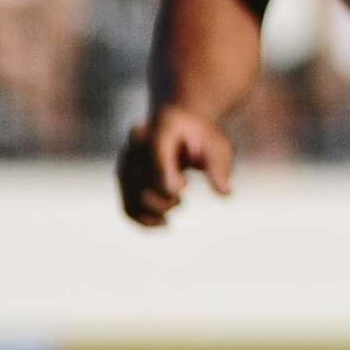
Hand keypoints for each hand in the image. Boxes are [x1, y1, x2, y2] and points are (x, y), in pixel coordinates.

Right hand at [117, 106, 234, 227]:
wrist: (181, 125)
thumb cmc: (203, 137)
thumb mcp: (217, 146)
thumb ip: (219, 167)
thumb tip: (225, 194)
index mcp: (162, 129)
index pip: (157, 158)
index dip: (165, 178)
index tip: (182, 189)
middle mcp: (138, 143)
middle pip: (141, 180)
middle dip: (163, 197)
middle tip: (181, 198)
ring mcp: (127, 159)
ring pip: (131, 196)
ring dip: (154, 210)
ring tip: (177, 204)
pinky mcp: (124, 176)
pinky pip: (127, 204)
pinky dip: (142, 219)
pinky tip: (163, 224)